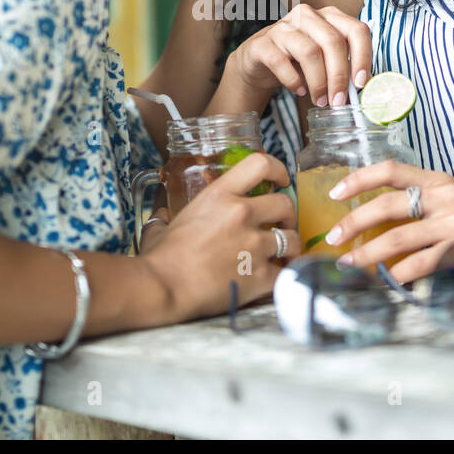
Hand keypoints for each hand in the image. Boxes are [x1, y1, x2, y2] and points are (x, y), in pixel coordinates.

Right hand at [142, 152, 300, 320]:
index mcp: (219, 196)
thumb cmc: (160, 258)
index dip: (277, 170)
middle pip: (285, 204)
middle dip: (287, 215)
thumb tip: (162, 217)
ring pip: (293, 239)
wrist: (163, 289)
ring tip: (284, 254)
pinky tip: (279, 278)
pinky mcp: (260, 275)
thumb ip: (167, 218)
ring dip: (290, 247)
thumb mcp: (162, 226)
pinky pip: (287, 272)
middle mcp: (241, 214)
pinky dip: (285, 276)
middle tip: (281, 225)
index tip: (281, 180)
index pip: (260, 164)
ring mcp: (254, 245)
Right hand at [225, 3, 372, 108]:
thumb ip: (345, 68)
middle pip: (332, 41)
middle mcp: (307, 16)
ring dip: (318, 82)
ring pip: (309, 52)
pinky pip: (280, 61)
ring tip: (320, 100)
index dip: (363, 56)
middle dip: (339, 76)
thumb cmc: (299, 61)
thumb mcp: (326, 60)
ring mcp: (283, 27)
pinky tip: (298, 90)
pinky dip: (292, 80)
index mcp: (330, 17)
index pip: (356, 30)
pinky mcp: (262, 43)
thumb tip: (363, 88)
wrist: (260, 61)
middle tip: (339, 101)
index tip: (360, 83)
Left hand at [324, 161, 453, 282]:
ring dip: (368, 254)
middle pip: (386, 204)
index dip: (358, 179)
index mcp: (439, 182)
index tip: (334, 194)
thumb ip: (422, 210)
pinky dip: (401, 274)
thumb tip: (375, 225)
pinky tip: (389, 282)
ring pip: (398, 236)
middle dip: (354, 222)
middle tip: (332, 238)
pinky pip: (422, 263)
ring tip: (349, 265)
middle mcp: (445, 195)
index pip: (390, 170)